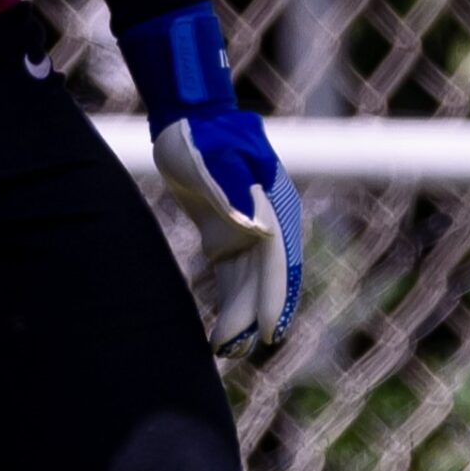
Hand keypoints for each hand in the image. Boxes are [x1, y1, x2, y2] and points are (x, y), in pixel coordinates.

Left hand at [152, 109, 302, 352]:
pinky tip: (220, 332)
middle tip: (233, 351)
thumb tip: (256, 229)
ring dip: (240, 319)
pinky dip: (230, 306)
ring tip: (223, 351)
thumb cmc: (203, 137)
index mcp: (273, 209)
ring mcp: (249, 235)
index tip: (269, 331)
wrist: (192, 119)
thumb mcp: (214, 158)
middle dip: (254, 319)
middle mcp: (267, 227)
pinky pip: (234, 280)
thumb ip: (231, 189)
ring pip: (250, 288)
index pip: (277, 263)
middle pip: (265, 282)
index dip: (275, 299)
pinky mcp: (227, 239)